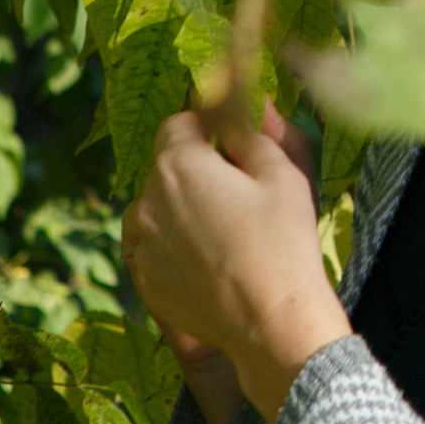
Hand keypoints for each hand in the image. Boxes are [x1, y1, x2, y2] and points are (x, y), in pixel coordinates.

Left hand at [122, 104, 350, 423]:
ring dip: (181, 209)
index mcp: (178, 164)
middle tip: (243, 195)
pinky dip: (174, 247)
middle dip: (198, 170)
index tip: (235, 145)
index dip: (209, 128)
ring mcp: (140, 245)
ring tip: (227, 233)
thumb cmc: (284, 243)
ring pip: (156, 209)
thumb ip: (258, 130)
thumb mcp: (283, 174)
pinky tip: (212, 261)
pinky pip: (153, 248)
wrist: (272, 324)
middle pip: (167, 167)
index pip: (180, 122)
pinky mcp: (144, 281)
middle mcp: (146, 201)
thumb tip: (255, 99)